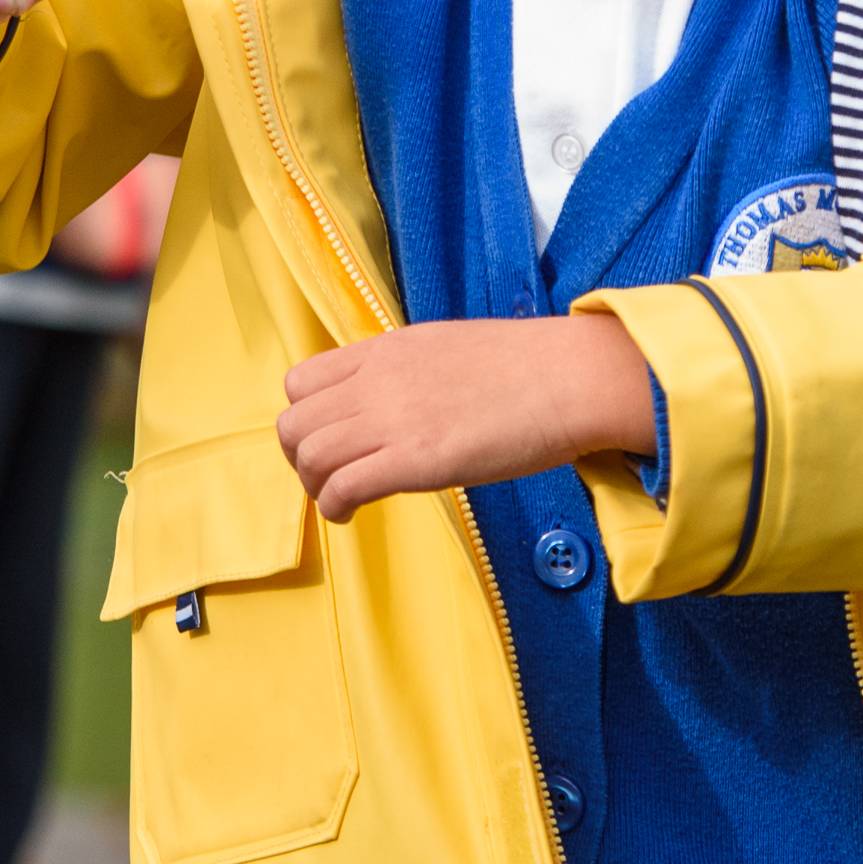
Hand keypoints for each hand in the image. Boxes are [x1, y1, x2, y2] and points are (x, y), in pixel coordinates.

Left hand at [278, 314, 658, 524]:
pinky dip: (334, 506)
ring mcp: (393, 419)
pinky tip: (352, 514)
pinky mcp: (415, 460)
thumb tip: (392, 398)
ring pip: (309, 455)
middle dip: (301, 460)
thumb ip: (405, 371)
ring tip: (343, 500)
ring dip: (315, 486)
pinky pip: (341, 486)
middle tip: (331, 478)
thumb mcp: (446, 348)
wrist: (568, 378)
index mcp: (384, 350)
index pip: (301, 381)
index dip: (305, 419)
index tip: (330, 441)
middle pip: (294, 423)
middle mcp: (377, 381)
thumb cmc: (525, 368)